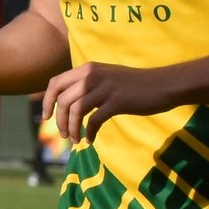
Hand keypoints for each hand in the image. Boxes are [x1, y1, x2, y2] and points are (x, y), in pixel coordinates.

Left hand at [44, 61, 173, 142]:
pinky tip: (91, 140)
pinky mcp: (117, 101)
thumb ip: (87, 85)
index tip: (46, 117)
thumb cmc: (133, 85)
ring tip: (76, 140)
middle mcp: (93, 75)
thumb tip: (66, 101)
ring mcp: (105, 88)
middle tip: (64, 135)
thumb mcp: (106, 78)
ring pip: (76, 110)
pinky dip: (89, 133)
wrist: (162, 84)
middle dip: (60, 121)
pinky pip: (95, 120)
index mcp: (88, 69)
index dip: (46, 101)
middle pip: (63, 100)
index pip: (56, 83)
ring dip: (72, 129)